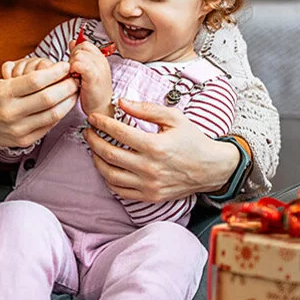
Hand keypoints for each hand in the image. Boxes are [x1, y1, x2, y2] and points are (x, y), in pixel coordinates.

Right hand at [0, 62, 78, 155]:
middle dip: (67, 86)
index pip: (36, 81)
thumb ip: (26, 80)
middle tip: (75, 78)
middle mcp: (11, 112)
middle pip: (48, 98)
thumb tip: (55, 72)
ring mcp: (19, 129)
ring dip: (68, 101)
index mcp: (4, 93)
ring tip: (74, 92)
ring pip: (53, 114)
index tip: (65, 66)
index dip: (55, 72)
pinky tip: (64, 105)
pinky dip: (60, 113)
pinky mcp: (25, 140)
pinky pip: (49, 125)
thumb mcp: (2, 84)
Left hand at [68, 41, 112, 116]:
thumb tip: (72, 42)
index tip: (75, 66)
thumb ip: (80, 56)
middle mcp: (102, 60)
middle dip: (72, 58)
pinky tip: (75, 79)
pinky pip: (78, 64)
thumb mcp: (86, 71)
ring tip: (75, 77)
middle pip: (80, 47)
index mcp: (100, 58)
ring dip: (72, 65)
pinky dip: (73, 70)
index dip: (75, 52)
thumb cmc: (92, 93)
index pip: (84, 43)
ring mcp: (99, 68)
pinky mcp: (94, 76)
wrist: (101, 110)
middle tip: (74, 72)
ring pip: (78, 55)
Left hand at [82, 99, 239, 201]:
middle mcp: (149, 168)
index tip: (93, 118)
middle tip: (88, 132)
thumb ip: (146, 109)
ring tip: (94, 148)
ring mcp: (148, 185)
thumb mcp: (174, 118)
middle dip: (93, 140)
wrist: (211, 169)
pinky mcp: (149, 196)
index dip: (101, 123)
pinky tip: (107, 167)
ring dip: (96, 160)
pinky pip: (120, 190)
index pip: (118, 132)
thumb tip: (121, 102)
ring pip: (110, 175)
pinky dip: (108, 179)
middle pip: (109, 154)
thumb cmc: (193, 140)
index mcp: (155, 146)